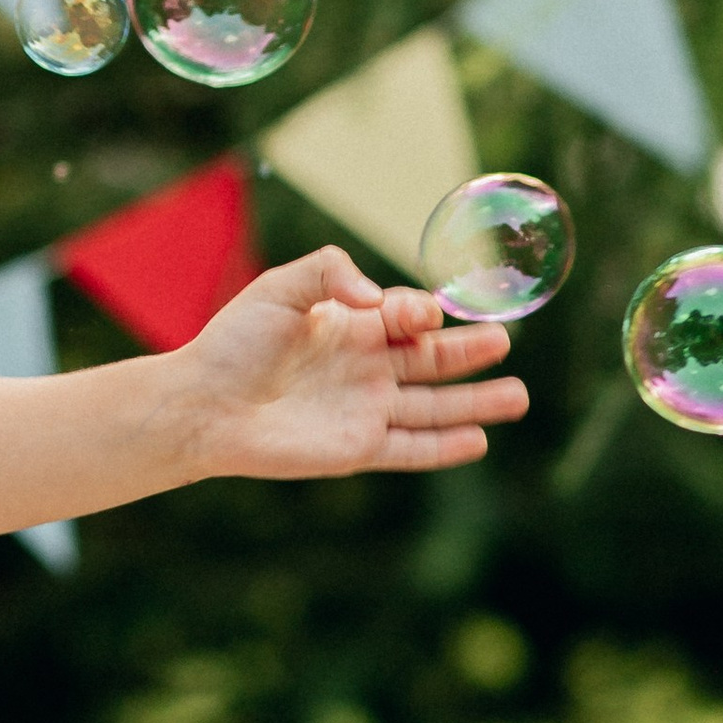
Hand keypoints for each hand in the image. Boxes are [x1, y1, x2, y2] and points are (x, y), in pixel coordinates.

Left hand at [173, 246, 527, 479]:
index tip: (420, 313)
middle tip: (504, 341)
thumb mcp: (278, 289)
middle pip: (433, 359)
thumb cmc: (234, 343)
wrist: (203, 403)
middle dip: (470, 351)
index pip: (406, 316)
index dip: (420, 311)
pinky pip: (412, 449)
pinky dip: (446, 447)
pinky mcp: (358, 447)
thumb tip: (378, 299)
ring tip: (519, 396)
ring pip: (435, 407)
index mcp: (352, 325)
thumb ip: (329, 273)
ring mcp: (365, 409)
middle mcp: (366, 367)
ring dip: (477, 402)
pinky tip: (479, 440)